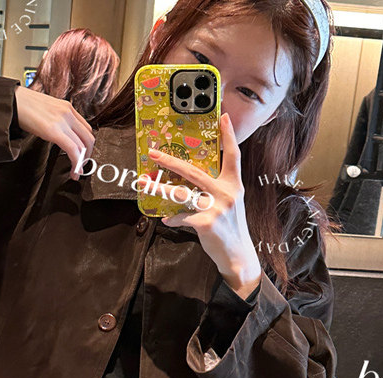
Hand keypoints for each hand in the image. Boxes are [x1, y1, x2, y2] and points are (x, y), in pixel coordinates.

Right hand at [14, 86, 94, 180]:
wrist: (10, 100)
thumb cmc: (23, 105)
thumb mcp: (46, 110)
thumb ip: (57, 120)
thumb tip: (60, 135)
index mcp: (67, 107)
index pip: (86, 129)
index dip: (87, 145)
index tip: (83, 155)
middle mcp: (68, 113)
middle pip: (89, 138)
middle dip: (88, 155)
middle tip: (82, 166)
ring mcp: (62, 121)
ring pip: (83, 145)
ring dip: (83, 162)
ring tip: (77, 171)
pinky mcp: (54, 131)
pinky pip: (73, 150)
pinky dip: (76, 163)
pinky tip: (74, 171)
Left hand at [137, 113, 261, 298]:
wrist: (238, 255)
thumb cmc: (230, 229)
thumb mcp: (230, 205)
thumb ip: (216, 190)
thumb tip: (193, 182)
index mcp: (233, 185)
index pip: (233, 155)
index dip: (228, 136)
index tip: (223, 116)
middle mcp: (226, 193)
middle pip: (193, 171)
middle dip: (170, 161)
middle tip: (154, 153)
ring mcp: (216, 208)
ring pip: (181, 193)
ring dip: (160, 188)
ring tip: (145, 183)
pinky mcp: (206, 223)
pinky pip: (182, 216)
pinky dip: (172, 218)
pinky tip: (165, 219)